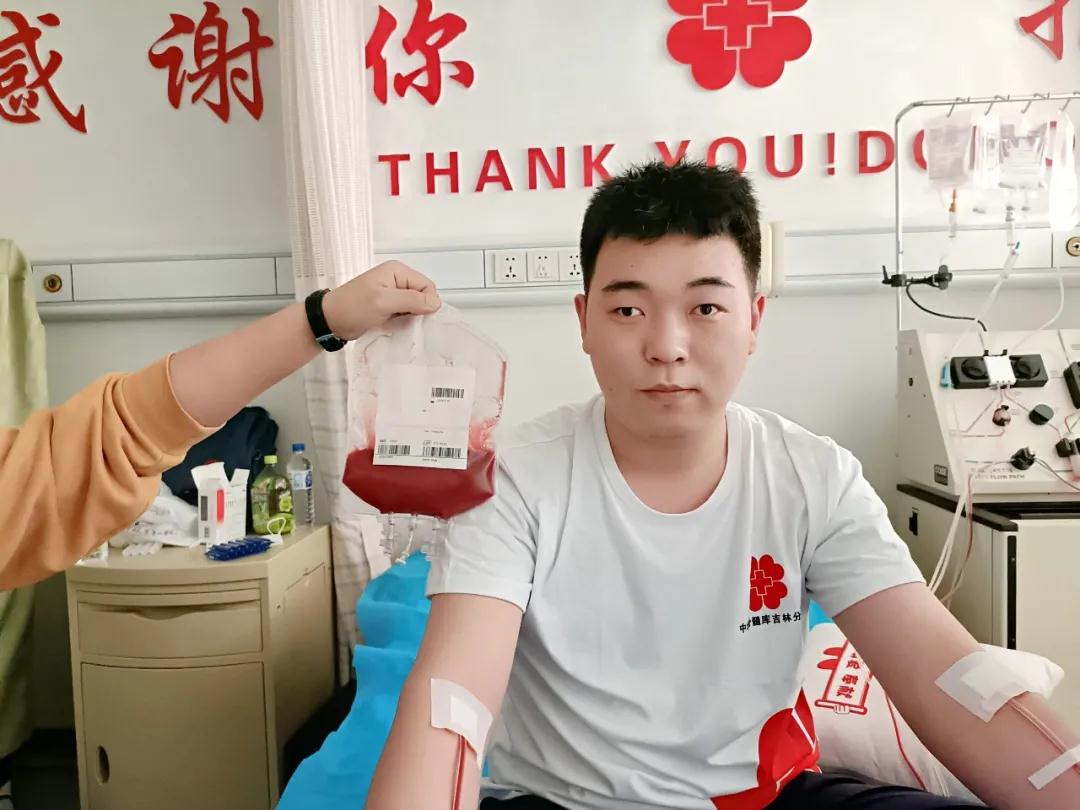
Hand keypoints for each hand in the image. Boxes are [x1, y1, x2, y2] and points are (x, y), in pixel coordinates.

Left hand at [322, 261, 441, 340]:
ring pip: (415, 308)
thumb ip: (411, 300)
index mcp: (397, 271)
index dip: (427, 303)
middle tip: (404, 321)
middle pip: (423, 297)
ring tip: (396, 324)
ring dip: (409, 318)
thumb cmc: (353, 307)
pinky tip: (393, 326)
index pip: (427, 286)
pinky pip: (405, 314)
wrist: (330, 320)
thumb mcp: (383, 302)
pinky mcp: (388, 306)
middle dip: (418, 311)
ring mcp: (392, 294)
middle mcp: (397, 280)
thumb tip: (436, 303)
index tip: (416, 316)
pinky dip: (402, 322)